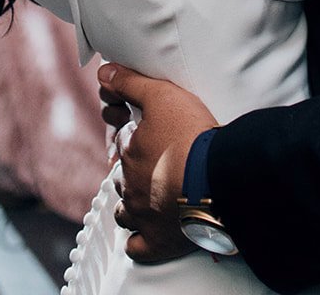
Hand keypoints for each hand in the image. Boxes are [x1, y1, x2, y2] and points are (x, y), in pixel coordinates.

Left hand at [98, 63, 216, 265]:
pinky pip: (137, 247)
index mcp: (129, 152)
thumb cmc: (191, 135)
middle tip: (150, 160)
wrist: (217, 176)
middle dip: (131, 168)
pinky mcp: (158, 241)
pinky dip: (138, 240)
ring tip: (147, 194)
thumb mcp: (161, 95)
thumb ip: (130, 82)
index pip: (121, 139)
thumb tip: (103, 72)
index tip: (135, 125)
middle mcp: (130, 185)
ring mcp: (141, 215)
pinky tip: (144, 232)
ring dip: (131, 203)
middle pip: (121, 176)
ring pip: (124, 212)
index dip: (127, 129)